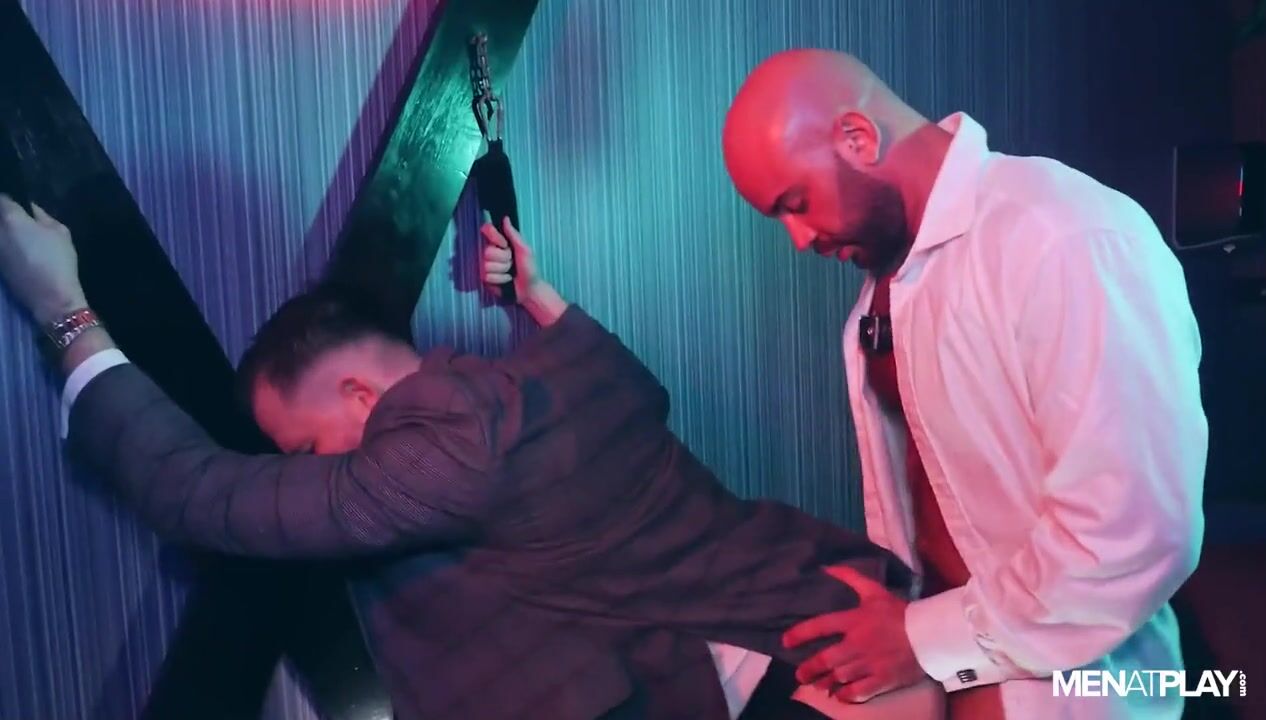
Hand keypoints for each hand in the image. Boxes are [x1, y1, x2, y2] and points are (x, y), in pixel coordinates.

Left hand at [0, 195, 86, 322]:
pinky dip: (6, 246)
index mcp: (11, 218)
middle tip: (22, 221)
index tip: (19, 202)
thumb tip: (32, 209)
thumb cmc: (59, 261)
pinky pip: (0, 247)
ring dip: (6, 233)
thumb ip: (43, 216)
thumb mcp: (61, 232)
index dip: (10, 199)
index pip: (2, 199)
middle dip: (6, 215)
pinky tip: (20, 251)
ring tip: (22, 238)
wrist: (50, 298)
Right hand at [480, 215, 541, 301]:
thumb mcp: (524, 249)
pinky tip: (506, 280)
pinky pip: (487, 276)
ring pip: (487, 265)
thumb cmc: (529, 268)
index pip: (486, 230)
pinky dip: (501, 279)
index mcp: (500, 242)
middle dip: (504, 259)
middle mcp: (491, 252)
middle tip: (512, 263)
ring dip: (503, 270)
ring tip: (510, 272)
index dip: (494, 237)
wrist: (529, 289)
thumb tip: (505, 218)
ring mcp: (486, 265)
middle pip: (487, 251)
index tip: (505, 244)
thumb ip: (514, 234)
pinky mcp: (485, 278)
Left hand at [783, 565, 924, 702]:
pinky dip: (845, 695)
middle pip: (825, 660)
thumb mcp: (874, 591)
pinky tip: (840, 696)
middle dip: (808, 669)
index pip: (820, 626)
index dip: (800, 634)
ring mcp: (869, 663)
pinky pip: (857, 691)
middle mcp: (857, 643)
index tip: (786, 642)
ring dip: (825, 682)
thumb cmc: (900, 612)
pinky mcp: (882, 679)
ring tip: (817, 685)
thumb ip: (850, 578)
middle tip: (800, 675)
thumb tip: (827, 567)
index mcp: (854, 621)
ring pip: (839, 677)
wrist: (930, 634)